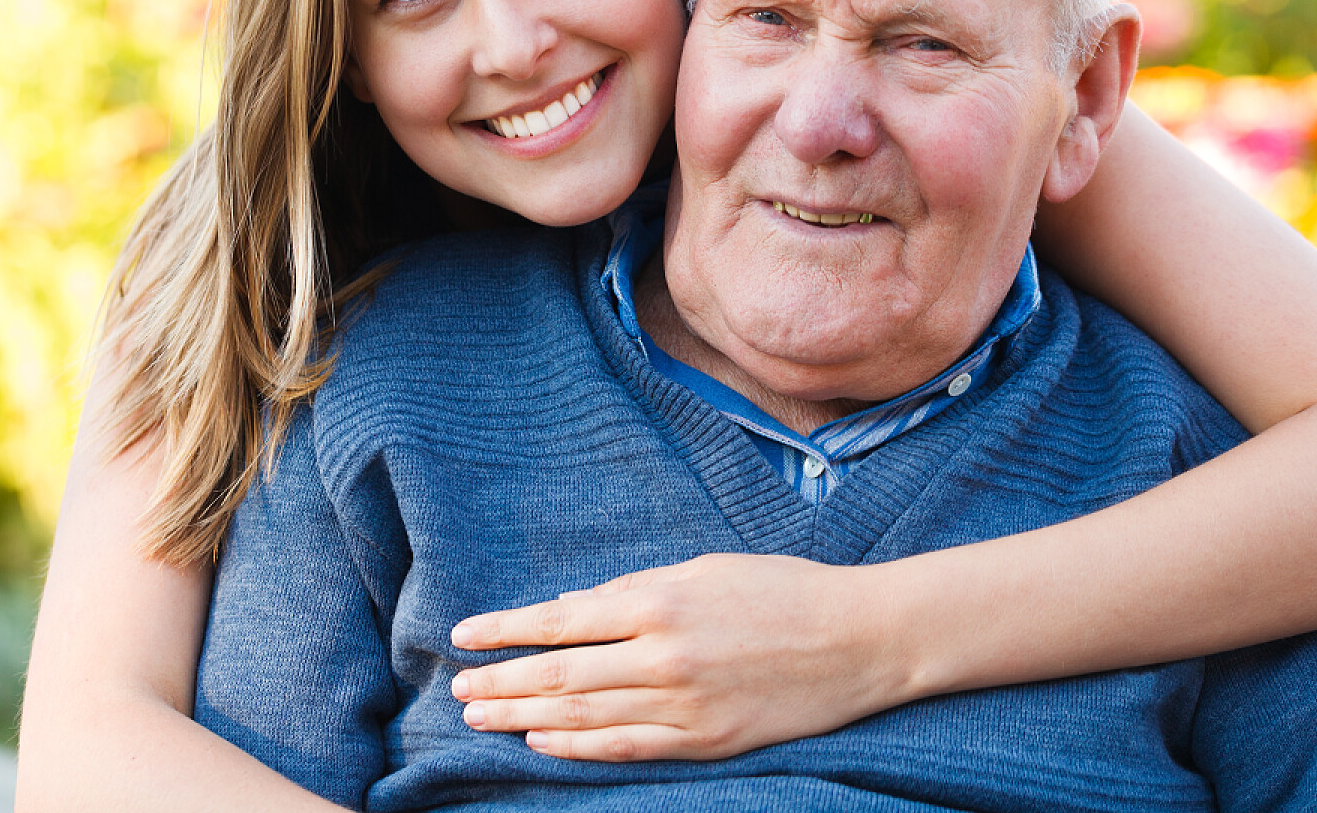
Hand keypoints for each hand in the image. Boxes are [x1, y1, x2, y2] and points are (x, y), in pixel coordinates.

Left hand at [447, 553, 914, 761]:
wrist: (859, 639)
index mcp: (660, 602)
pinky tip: (541, 742)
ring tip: (480, 716)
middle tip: (457, 688)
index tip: (464, 635)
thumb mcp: (704, 569)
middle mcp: (663, 655)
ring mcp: (684, 704)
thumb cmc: (782, 590)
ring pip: (583, 715)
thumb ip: (637, 588)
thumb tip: (576, 608)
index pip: (561, 621)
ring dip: (524, 715)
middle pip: (560, 675)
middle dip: (501, 680)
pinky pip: (627, 748)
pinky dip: (577, 747)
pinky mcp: (707, 741)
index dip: (506, 631)